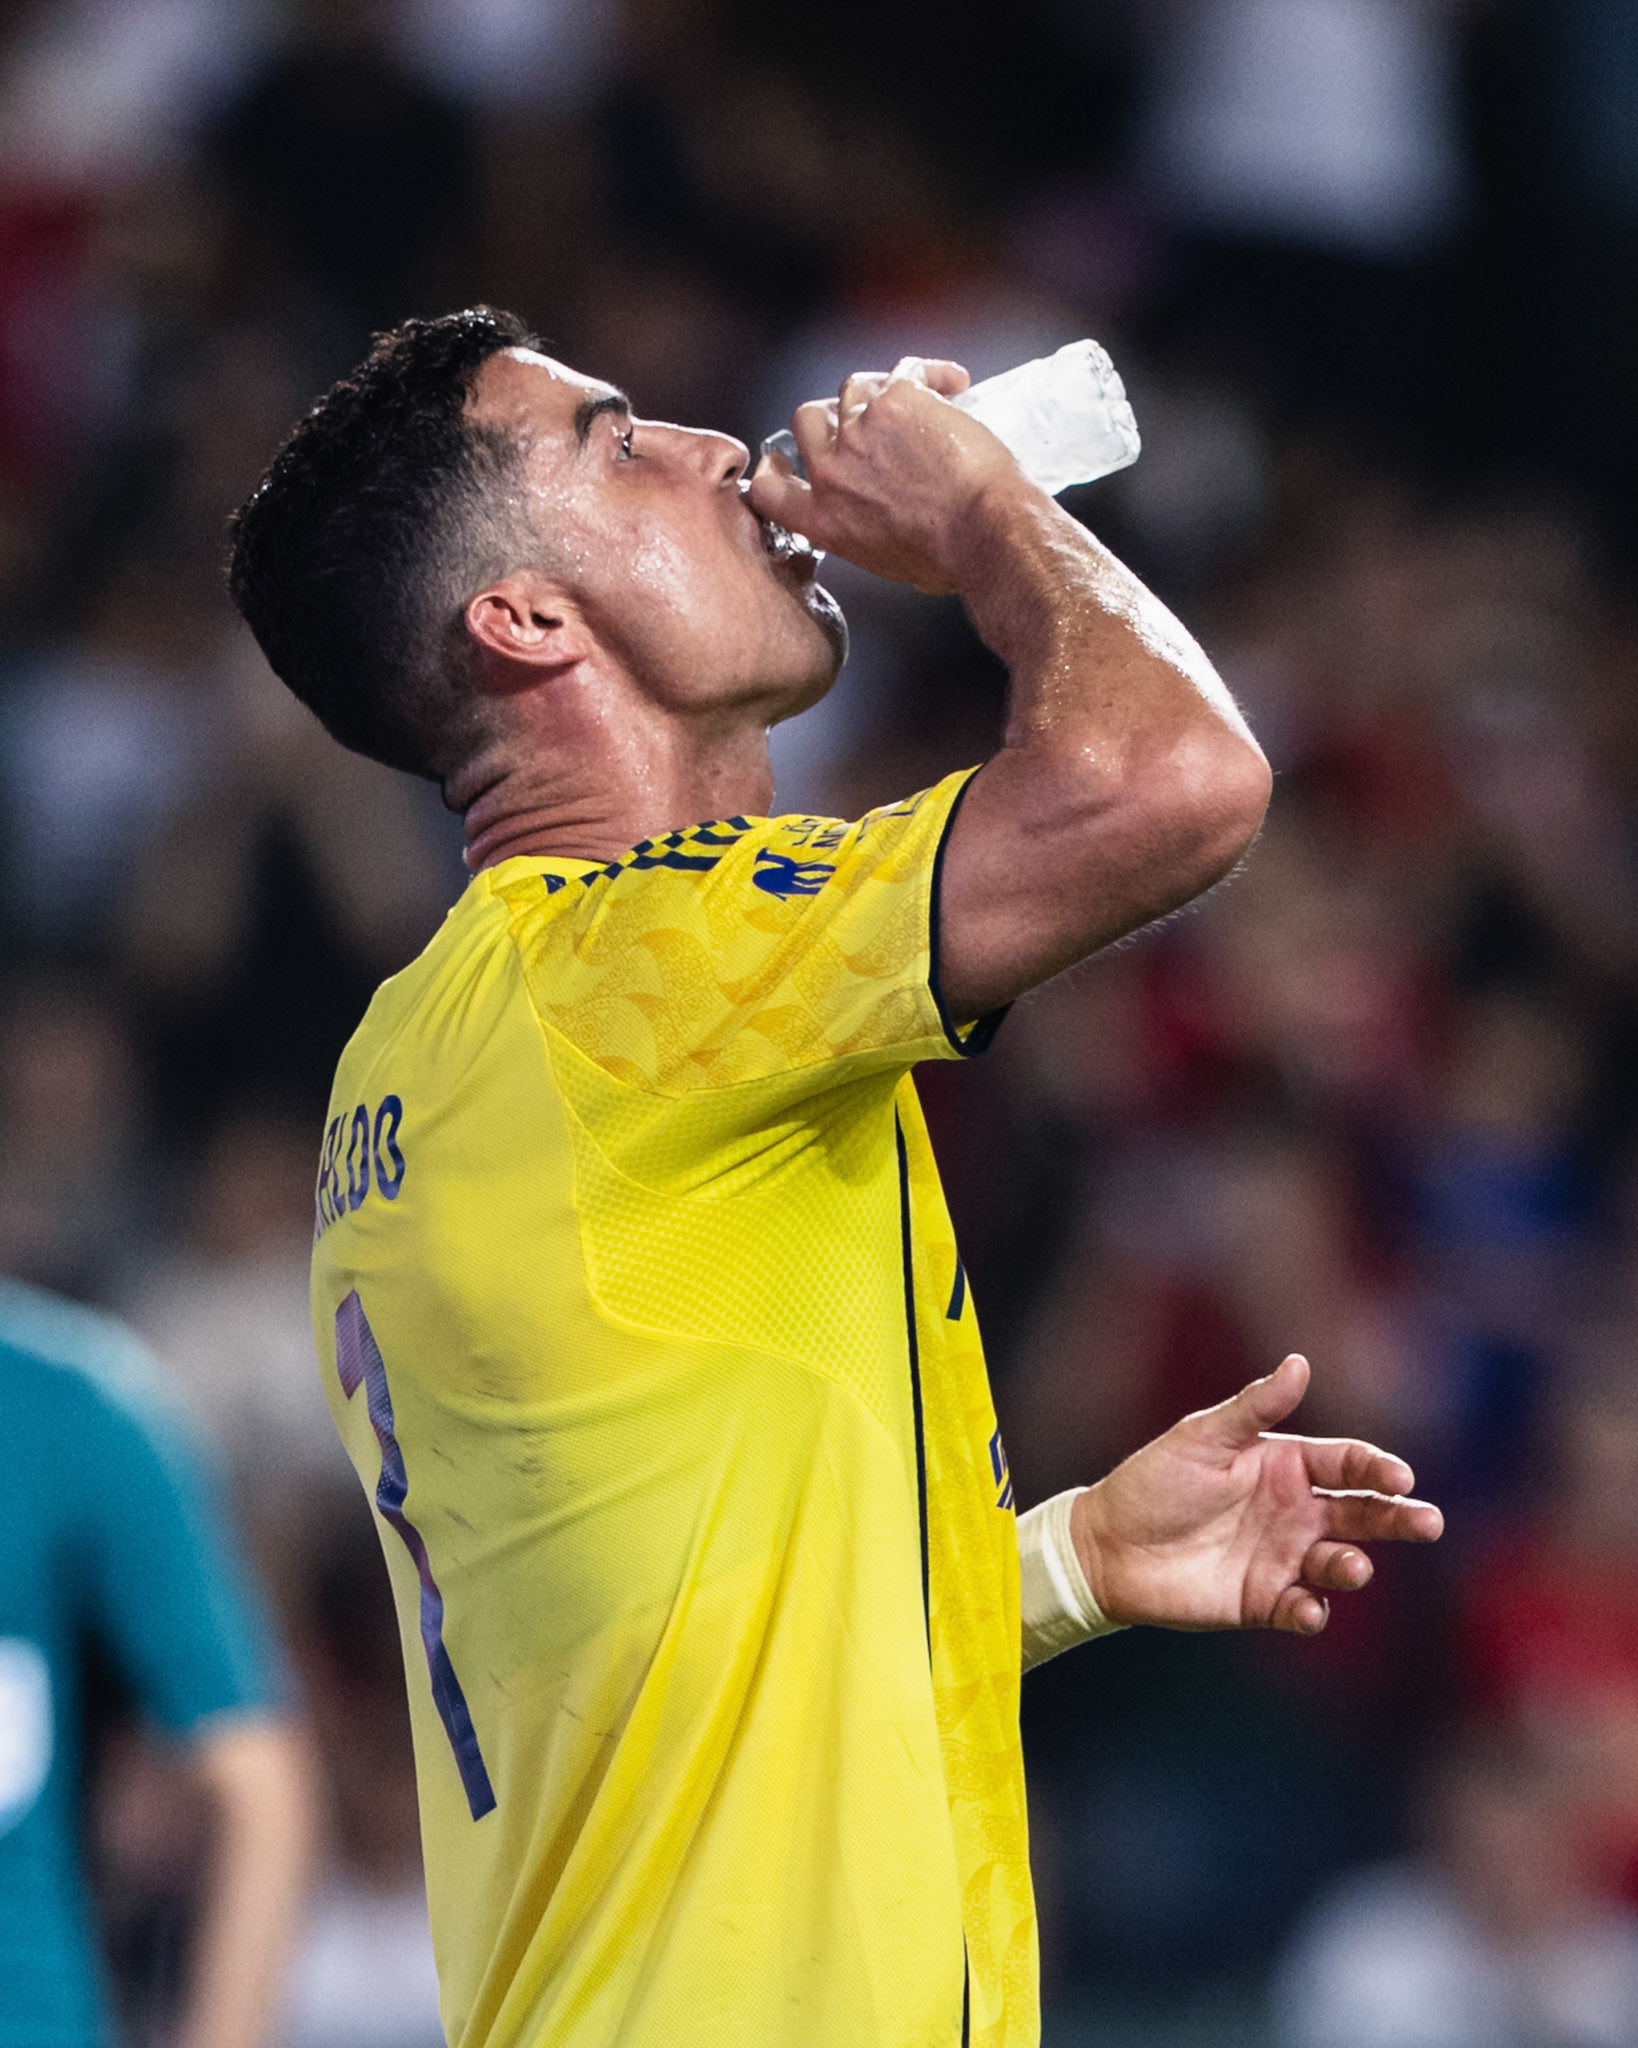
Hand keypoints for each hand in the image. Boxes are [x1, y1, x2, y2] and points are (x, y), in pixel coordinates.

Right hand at [746, 356, 1027, 591]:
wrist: (984, 531)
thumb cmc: (951, 556)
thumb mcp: (889, 562)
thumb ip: (867, 532)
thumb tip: (883, 521)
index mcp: (824, 520)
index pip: (770, 490)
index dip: (775, 466)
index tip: (783, 458)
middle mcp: (832, 473)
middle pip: (807, 419)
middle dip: (833, 414)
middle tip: (866, 418)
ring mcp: (860, 430)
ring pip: (854, 388)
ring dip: (882, 389)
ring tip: (923, 401)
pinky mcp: (896, 399)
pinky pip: (906, 369)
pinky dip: (931, 374)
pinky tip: (954, 383)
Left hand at [1071, 1355, 1442, 1636]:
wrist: (1107, 1545)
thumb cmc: (1154, 1481)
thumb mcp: (1203, 1437)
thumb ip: (1254, 1406)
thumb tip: (1300, 1361)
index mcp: (1284, 1465)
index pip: (1346, 1463)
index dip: (1377, 1468)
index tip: (1400, 1477)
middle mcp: (1294, 1511)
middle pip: (1363, 1514)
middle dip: (1398, 1518)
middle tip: (1429, 1522)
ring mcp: (1282, 1558)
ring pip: (1339, 1563)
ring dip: (1352, 1566)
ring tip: (1350, 1566)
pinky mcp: (1264, 1601)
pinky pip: (1301, 1608)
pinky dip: (1311, 1611)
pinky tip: (1308, 1608)